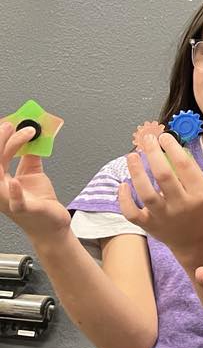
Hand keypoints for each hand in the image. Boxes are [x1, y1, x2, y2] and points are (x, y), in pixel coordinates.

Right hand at [0, 121, 70, 242]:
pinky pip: (15, 202)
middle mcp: (0, 190)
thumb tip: (34, 136)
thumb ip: (30, 155)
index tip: (9, 123)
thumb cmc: (39, 201)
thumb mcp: (33, 172)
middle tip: (11, 125)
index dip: (0, 139)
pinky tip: (15, 180)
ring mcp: (9, 201)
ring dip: (7, 153)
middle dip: (0, 141)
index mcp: (1, 180)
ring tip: (19, 137)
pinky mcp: (24, 210)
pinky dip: (14, 191)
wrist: (51, 224)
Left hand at [118, 132, 202, 265]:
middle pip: (164, 175)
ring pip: (146, 193)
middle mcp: (182, 205)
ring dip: (137, 172)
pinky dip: (124, 199)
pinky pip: (132, 213)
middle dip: (154, 153)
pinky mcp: (150, 226)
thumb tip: (168, 149)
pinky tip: (123, 185)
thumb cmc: (200, 211)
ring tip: (132, 156)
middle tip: (147, 140)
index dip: (172, 148)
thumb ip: (189, 174)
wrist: (196, 242)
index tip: (164, 137)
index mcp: (199, 194)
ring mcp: (164, 217)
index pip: (185, 165)